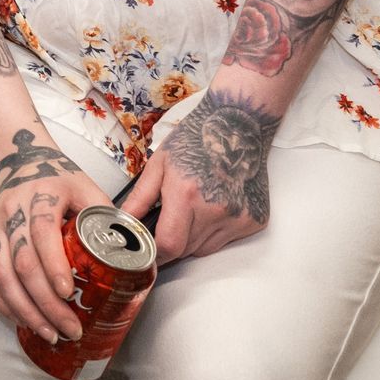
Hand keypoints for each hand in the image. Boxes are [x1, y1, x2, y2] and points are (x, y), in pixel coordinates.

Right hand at [0, 130, 111, 342]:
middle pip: (21, 262)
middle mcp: (12, 212)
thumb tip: (137, 256)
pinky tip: (21, 320)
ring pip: (0, 275)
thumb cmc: (61, 179)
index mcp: (41, 195)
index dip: (52, 264)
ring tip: (48, 333)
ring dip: (23, 309)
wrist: (20, 161)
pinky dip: (2, 303)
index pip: (41, 231)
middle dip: (44, 302)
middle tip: (69, 329)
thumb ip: (107, 218)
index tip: (67, 292)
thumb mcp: (87, 187)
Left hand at [119, 90, 277, 259]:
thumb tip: (124, 223)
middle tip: (167, 222)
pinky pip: (226, 241)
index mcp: (186, 195)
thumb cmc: (197, 139)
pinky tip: (213, 206)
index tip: (147, 250)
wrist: (238, 126)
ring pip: (205, 249)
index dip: (155, 253)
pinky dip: (214, 232)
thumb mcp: (159, 164)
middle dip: (171, 243)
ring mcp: (238, 218)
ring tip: (192, 209)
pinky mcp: (254, 221)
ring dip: (192, 239)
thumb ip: (139, 199)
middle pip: (186, 251)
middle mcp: (215, 211)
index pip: (169, 245)